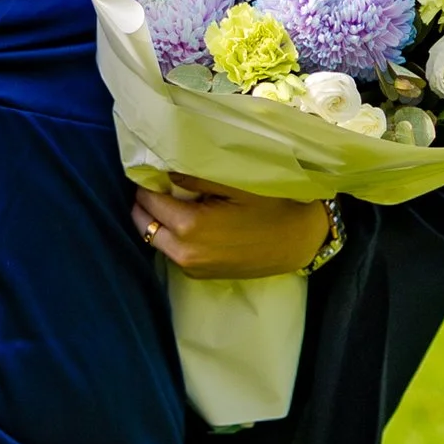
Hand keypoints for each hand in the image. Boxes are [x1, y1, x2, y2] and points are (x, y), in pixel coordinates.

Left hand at [132, 173, 334, 278]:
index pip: (148, 200)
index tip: (152, 169)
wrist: (300, 240)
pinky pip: (171, 251)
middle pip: (144, 223)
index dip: (147, 182)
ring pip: (155, 239)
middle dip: (145, 202)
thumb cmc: (271, 206)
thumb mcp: (233, 184)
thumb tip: (161, 170)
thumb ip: (193, 177)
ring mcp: (191, 268)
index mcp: (190, 227)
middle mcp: (184, 252)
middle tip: (157, 183)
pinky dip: (170, 234)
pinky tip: (186, 218)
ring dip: (157, 219)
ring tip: (171, 199)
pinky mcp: (200, 274)